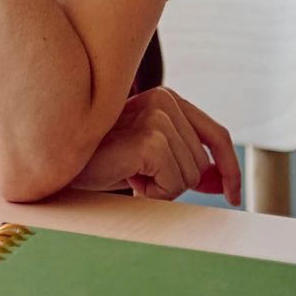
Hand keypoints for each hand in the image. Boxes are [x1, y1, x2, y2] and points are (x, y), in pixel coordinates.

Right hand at [70, 86, 242, 205]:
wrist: (62, 161)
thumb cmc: (101, 158)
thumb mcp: (151, 160)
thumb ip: (187, 163)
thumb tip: (225, 183)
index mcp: (166, 99)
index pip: (216, 134)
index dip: (230, 168)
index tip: (233, 196)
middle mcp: (164, 99)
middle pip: (203, 163)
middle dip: (177, 181)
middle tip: (138, 173)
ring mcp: (156, 115)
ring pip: (191, 175)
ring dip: (163, 187)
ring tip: (129, 172)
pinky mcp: (150, 138)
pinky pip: (174, 183)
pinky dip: (154, 192)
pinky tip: (128, 177)